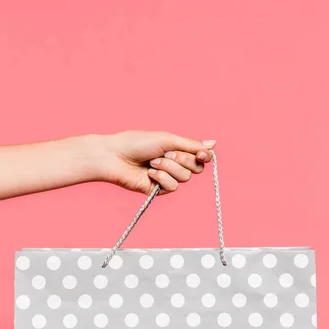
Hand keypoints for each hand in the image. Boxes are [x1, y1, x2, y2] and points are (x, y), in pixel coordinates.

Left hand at [94, 130, 215, 194]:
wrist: (115, 157)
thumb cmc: (137, 143)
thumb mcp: (166, 139)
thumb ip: (190, 144)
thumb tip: (213, 144)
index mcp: (177, 149)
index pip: (201, 156)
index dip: (204, 156)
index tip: (202, 154)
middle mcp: (174, 164)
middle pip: (196, 168)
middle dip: (182, 160)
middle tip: (165, 153)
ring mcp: (167, 177)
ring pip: (184, 178)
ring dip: (168, 167)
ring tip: (152, 162)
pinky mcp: (158, 189)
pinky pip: (173, 187)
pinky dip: (162, 178)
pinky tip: (149, 173)